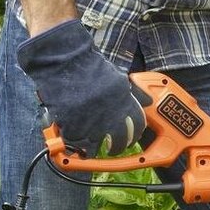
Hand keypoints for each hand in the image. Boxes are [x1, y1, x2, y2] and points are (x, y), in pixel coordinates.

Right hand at [14, 18, 148, 154]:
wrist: (65, 61)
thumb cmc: (87, 65)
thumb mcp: (116, 76)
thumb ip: (128, 92)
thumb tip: (145, 100)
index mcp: (124, 100)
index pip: (138, 124)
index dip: (133, 134)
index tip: (129, 137)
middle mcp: (112, 113)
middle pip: (119, 140)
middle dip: (116, 146)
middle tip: (112, 148)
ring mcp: (93, 121)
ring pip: (97, 142)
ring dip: (93, 144)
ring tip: (90, 144)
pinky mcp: (74, 125)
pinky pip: (76, 140)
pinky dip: (75, 139)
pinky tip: (73, 134)